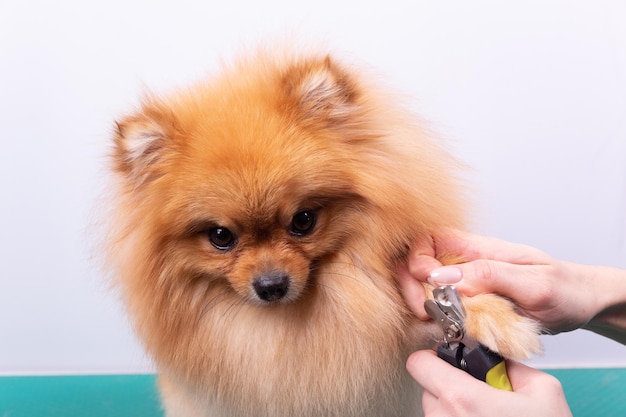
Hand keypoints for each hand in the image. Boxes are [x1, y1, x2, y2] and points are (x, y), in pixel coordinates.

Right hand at [397, 229, 625, 335]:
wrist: (580, 304)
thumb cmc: (563, 288)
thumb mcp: (533, 283)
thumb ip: (489, 274)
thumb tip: (443, 275)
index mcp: (476, 247)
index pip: (427, 238)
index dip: (417, 258)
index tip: (428, 282)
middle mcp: (464, 262)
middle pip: (415, 261)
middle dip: (410, 285)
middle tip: (423, 310)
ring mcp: (464, 283)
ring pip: (422, 284)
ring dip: (419, 302)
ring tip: (434, 320)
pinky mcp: (467, 303)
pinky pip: (437, 305)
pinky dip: (432, 317)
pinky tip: (442, 327)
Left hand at [406, 350, 571, 416]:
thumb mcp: (543, 391)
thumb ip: (510, 364)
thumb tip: (492, 357)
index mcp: (463, 400)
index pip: (418, 364)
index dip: (433, 358)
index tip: (448, 360)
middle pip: (428, 390)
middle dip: (449, 387)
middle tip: (480, 396)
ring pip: (434, 412)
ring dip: (454, 410)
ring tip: (486, 416)